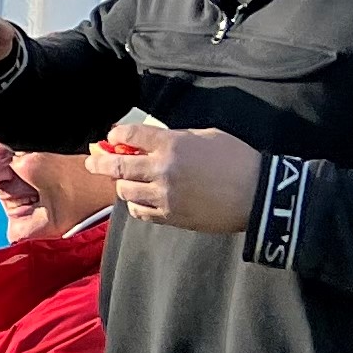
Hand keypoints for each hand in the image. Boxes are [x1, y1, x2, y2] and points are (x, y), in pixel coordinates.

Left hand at [102, 123, 263, 232]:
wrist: (260, 195)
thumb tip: (150, 142)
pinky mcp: (171, 216)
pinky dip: (136, 205)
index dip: (116, 135)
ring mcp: (165, 195)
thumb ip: (175, 138)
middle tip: (92, 161)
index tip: (113, 137)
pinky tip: (140, 200)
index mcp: (171, 145)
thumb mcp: (206, 136)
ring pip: (125, 191)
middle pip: (116, 165)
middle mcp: (162, 170)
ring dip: (122, 184)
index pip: (129, 136)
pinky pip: (140, 212)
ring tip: (124, 181)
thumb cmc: (238, 160)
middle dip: (99, 161)